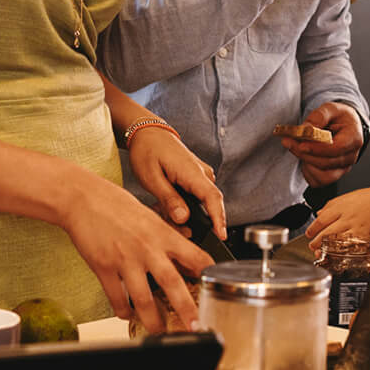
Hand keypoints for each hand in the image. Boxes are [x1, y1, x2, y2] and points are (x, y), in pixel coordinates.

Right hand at [58, 173, 212, 332]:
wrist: (82, 198)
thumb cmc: (115, 204)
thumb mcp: (150, 216)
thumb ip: (166, 238)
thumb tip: (184, 258)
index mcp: (162, 233)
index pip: (195, 256)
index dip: (208, 274)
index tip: (216, 290)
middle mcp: (147, 248)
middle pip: (173, 283)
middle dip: (187, 309)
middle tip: (197, 326)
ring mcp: (124, 259)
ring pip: (143, 298)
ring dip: (153, 320)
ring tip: (159, 331)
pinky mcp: (103, 267)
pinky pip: (116, 297)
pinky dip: (123, 311)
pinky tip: (127, 315)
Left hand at [128, 125, 227, 242]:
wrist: (148, 132)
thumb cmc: (147, 150)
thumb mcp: (151, 177)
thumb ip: (168, 199)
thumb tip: (184, 218)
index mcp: (192, 172)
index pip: (213, 198)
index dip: (219, 219)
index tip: (221, 236)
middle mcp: (202, 174)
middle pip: (207, 206)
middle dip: (191, 222)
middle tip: (168, 224)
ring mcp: (201, 175)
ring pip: (199, 204)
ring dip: (182, 213)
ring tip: (159, 208)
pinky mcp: (196, 178)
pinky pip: (195, 198)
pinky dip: (181, 205)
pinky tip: (164, 203)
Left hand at [279, 102, 364, 186]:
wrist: (344, 126)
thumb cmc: (339, 117)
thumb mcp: (330, 108)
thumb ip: (319, 116)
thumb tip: (306, 129)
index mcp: (354, 138)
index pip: (337, 148)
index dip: (318, 149)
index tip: (301, 144)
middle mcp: (350, 156)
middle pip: (326, 163)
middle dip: (305, 154)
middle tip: (288, 141)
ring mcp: (342, 168)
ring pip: (323, 176)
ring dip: (305, 163)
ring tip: (296, 148)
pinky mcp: (333, 175)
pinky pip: (318, 181)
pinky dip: (307, 172)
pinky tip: (303, 157)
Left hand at [304, 183, 369, 249]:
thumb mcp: (351, 195)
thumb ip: (334, 204)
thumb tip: (321, 212)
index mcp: (342, 206)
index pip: (322, 218)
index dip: (313, 227)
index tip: (309, 232)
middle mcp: (347, 217)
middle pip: (326, 231)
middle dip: (316, 240)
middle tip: (312, 245)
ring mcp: (356, 227)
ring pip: (336, 240)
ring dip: (326, 248)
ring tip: (320, 252)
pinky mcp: (366, 236)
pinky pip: (351, 246)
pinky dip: (343, 251)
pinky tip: (338, 254)